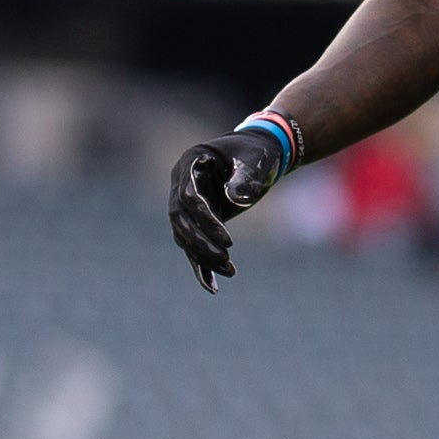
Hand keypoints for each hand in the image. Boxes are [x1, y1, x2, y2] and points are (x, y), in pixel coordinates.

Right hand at [167, 128, 288, 291]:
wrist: (257, 154)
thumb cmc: (257, 152)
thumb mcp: (256, 159)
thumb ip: (246, 176)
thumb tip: (235, 198)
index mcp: (190, 163)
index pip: (189, 198)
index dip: (206, 220)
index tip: (229, 240)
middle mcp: (180, 184)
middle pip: (180, 220)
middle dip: (201, 242)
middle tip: (226, 259)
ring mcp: (185, 203)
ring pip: (184, 236)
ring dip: (203, 256)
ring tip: (230, 271)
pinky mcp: (196, 219)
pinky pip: (192, 244)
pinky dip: (201, 266)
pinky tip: (211, 286)